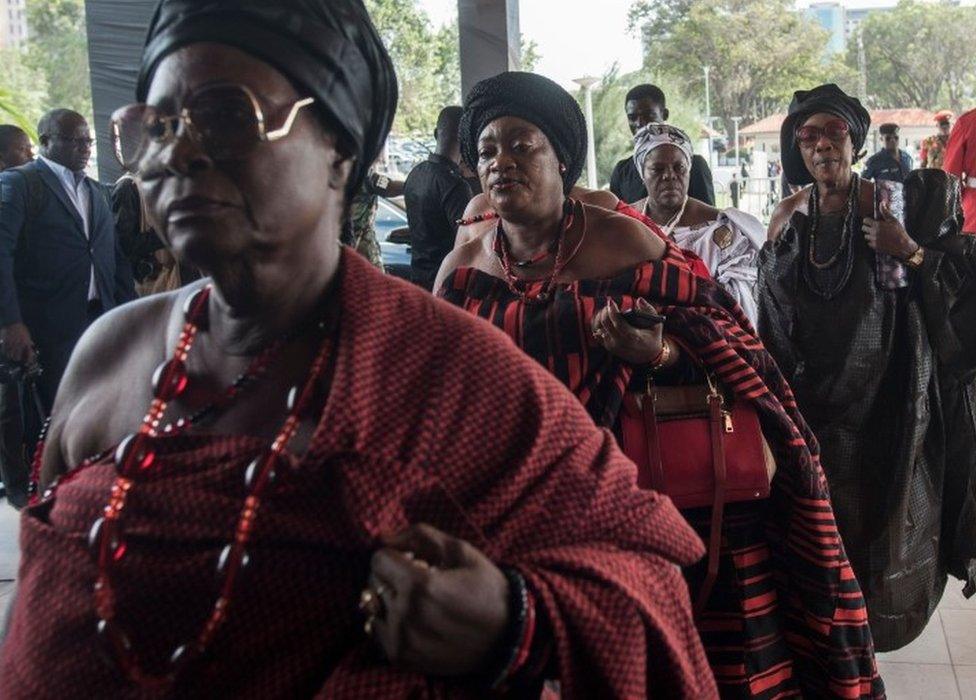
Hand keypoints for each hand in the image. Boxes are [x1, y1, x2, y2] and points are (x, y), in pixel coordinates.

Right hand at [0, 323, 34, 364]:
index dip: (28, 360)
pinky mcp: (6, 342)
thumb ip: (29, 341)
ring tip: (10, 356)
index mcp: (26, 343)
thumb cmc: (21, 329)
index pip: (29, 354)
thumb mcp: (27, 335)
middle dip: (17, 358)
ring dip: (10, 356)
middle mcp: (19, 345)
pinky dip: (4, 352)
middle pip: (17, 356)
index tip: (26, 363)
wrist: (13, 323)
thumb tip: (32, 344)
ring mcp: (12, 344)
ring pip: (10, 354)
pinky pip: (5, 350)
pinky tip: (5, 353)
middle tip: (16, 359)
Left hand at [366, 524, 509, 675]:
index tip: (416, 560)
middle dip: (392, 574)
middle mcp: (405, 614)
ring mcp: (401, 639)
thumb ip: (418, 535)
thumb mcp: (459, 550)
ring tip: (415, 600)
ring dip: (387, 597)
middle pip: (373, 581)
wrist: (505, 636)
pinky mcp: (401, 657)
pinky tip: (412, 618)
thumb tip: (383, 535)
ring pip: (371, 606)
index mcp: (419, 585)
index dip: (397, 555)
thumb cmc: (484, 587)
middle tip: (419, 579)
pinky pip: (375, 629)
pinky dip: (387, 619)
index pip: (379, 559)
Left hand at [591, 298, 663, 364]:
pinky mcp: (608, 347)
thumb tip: (639, 300)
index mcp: (634, 337)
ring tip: (607, 310)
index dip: (613, 312)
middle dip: (606, 311)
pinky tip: (604, 318)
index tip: (611, 301)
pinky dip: (598, 324)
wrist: (647, 356)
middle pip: (606, 324)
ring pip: (599, 328)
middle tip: (609, 304)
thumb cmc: (652, 336)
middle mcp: (621, 343)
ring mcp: (613, 346)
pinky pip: (597, 333)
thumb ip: (649, 310)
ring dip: (601, 317)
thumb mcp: (656, 324)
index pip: (619, 324)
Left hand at [862, 201, 917, 258]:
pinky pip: (869, 243)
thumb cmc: (899, 232)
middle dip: (867, 227)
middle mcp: (873, 233)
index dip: (868, 220)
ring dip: (870, 234)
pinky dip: (872, 241)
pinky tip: (879, 240)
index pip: (865, 220)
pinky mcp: (874, 247)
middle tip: (874, 227)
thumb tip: (882, 203)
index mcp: (877, 225)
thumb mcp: (893, 220)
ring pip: (866, 236)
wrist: (902, 245)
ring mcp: (873, 240)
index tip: (871, 221)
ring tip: (878, 234)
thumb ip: (885, 212)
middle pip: (863, 228)